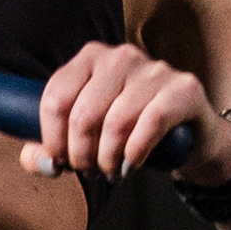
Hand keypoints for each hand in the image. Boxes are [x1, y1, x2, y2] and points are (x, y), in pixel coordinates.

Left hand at [24, 40, 218, 183]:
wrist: (188, 134)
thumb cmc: (129, 131)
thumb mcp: (85, 137)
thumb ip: (50, 150)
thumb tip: (41, 162)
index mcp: (89, 58)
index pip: (55, 100)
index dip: (52, 140)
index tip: (61, 162)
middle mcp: (120, 57)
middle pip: (82, 116)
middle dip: (81, 156)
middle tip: (90, 172)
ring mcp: (154, 69)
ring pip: (115, 123)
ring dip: (108, 160)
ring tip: (111, 172)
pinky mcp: (183, 88)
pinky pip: (151, 122)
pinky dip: (135, 153)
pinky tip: (131, 165)